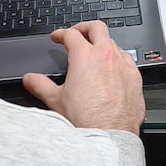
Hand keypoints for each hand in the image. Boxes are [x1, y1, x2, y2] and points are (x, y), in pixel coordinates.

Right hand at [22, 21, 144, 135]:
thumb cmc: (86, 120)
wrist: (109, 137)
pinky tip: (113, 68)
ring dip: (103, 43)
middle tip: (77, 33)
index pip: (71, 34)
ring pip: (114, 42)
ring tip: (95, 52)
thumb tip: (30, 79)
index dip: (61, 34)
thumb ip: (40, 85)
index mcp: (85, 56)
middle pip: (97, 28)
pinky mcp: (135, 78)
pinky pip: (128, 59)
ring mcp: (123, 65)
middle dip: (84, 28)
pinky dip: (118, 59)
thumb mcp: (56, 101)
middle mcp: (106, 56)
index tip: (57, 38)